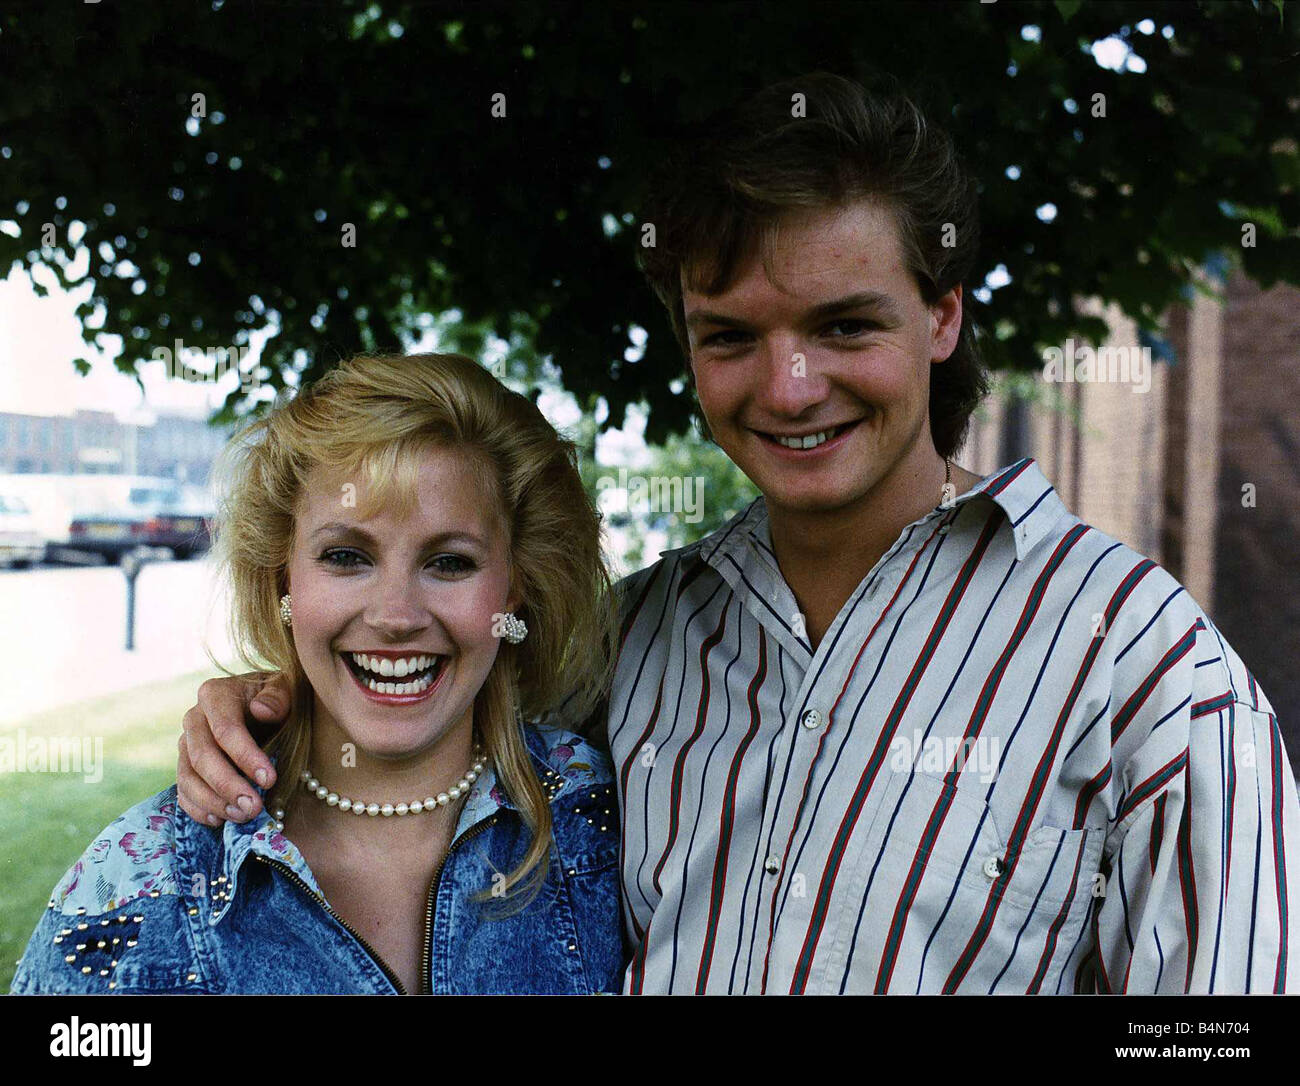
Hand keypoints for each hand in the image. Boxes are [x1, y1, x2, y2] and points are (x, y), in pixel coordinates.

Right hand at [177, 673, 291, 825]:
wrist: (264, 706)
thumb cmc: (278, 698)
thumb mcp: (286, 689)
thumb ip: (277, 697)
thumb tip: (261, 710)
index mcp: (215, 694)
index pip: (225, 729)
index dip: (245, 756)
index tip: (270, 779)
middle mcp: (194, 718)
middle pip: (202, 756)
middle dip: (228, 785)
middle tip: (253, 807)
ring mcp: (186, 744)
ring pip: (188, 777)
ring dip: (213, 802)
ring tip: (242, 816)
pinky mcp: (185, 767)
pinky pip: (182, 791)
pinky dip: (197, 809)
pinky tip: (219, 820)